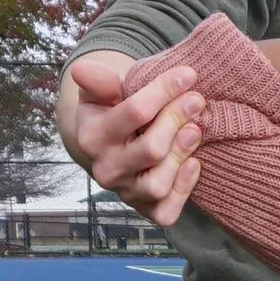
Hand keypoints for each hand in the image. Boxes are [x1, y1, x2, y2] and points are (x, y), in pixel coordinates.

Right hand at [58, 51, 206, 230]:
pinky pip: (166, 211)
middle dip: (177, 120)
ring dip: (182, 154)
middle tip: (197, 100)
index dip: (164, 90)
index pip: (134, 113)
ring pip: (158, 184)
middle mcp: (106, 170)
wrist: (113, 145)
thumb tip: (82, 69)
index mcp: (92, 138)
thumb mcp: (100, 92)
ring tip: (195, 129)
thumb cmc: (112, 112)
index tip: (188, 74)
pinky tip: (194, 164)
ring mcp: (126, 193)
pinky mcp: (145, 210)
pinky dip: (183, 189)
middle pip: (151, 149)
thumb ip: (97, 80)